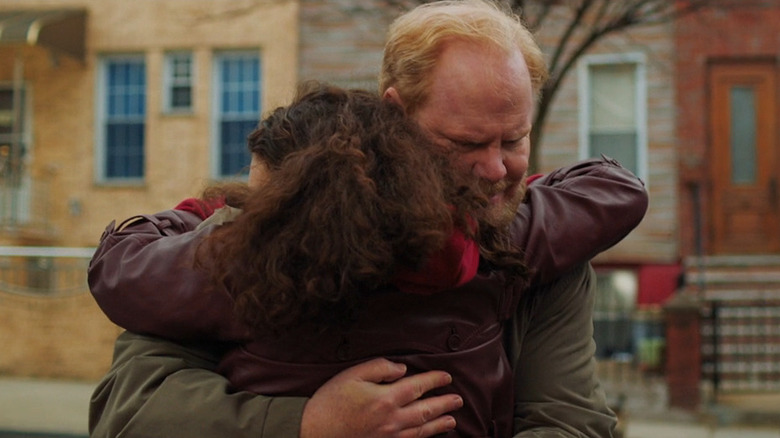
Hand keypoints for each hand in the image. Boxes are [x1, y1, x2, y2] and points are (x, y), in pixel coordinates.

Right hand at [300, 358, 462, 437]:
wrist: (314, 434)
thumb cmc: (330, 402)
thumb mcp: (351, 375)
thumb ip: (379, 368)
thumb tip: (401, 368)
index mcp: (386, 398)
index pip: (418, 386)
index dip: (434, 380)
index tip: (446, 376)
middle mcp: (392, 419)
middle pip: (426, 410)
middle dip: (444, 404)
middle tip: (458, 400)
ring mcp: (389, 436)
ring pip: (421, 430)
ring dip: (439, 424)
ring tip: (452, 420)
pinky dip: (423, 437)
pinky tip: (428, 435)